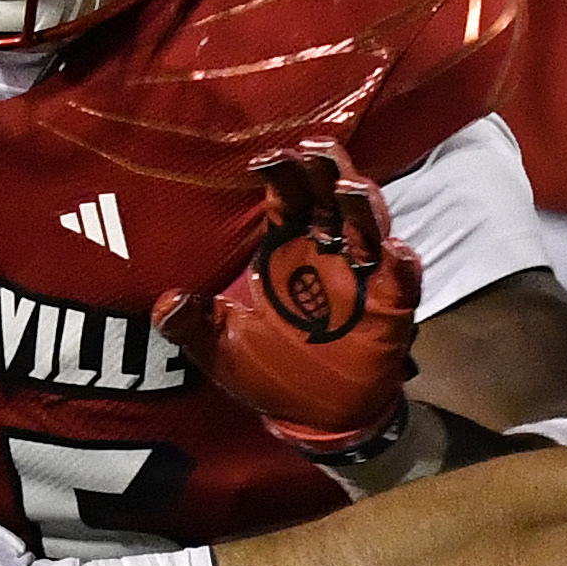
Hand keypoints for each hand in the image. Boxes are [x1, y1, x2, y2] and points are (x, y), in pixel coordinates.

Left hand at [166, 140, 418, 463]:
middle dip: (327, 170)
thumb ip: (194, 326)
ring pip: (370, 227)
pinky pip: (402, 281)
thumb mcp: (222, 350)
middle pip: (332, 197)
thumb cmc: (271, 372)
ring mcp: (363, 277)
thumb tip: (163, 305)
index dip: (282, 174)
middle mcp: (328, 252)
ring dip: (363, 205)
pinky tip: (396, 252)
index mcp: (287, 250)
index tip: (267, 159)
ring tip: (350, 188)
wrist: (317, 417)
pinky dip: (403, 266)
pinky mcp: (391, 307)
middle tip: (315, 148)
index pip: (289, 197)